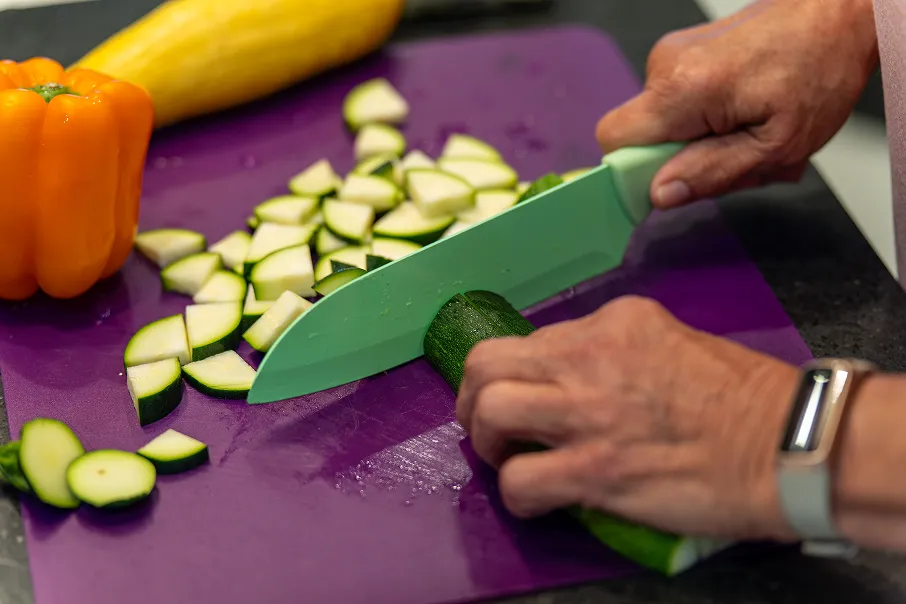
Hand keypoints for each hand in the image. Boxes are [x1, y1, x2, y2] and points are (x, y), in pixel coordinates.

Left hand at [456, 296, 801, 540]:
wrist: (787, 443)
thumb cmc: (744, 398)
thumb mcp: (672, 342)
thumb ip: (616, 353)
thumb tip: (577, 379)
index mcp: (611, 323)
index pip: (532, 339)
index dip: (518, 373)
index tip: (525, 395)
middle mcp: (588, 356)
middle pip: (486, 361)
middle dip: (474, 397)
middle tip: (489, 425)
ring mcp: (587, 412)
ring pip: (489, 411)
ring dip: (486, 442)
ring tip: (507, 458)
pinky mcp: (593, 469)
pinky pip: (518, 482)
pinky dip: (518, 495)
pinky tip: (539, 499)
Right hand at [596, 0, 878, 207]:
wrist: (836, 14)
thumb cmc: (819, 71)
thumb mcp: (776, 146)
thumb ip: (712, 173)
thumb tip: (659, 194)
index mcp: (683, 89)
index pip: (614, 140)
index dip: (634, 171)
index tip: (677, 179)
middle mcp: (666, 65)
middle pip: (641, 138)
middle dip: (681, 160)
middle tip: (734, 155)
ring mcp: (671, 54)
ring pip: (661, 124)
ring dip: (699, 141)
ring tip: (747, 131)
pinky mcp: (682, 53)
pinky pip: (675, 105)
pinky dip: (706, 119)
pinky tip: (743, 112)